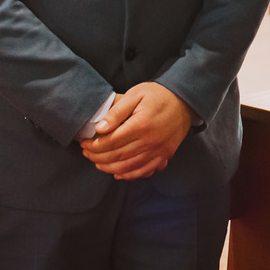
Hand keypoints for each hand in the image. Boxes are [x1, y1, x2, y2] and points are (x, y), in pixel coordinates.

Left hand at [79, 82, 194, 179]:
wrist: (185, 100)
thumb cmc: (158, 95)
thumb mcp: (136, 94)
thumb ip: (117, 111)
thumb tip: (100, 128)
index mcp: (141, 124)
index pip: (111, 141)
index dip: (94, 145)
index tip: (84, 143)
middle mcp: (150, 141)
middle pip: (118, 156)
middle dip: (98, 157)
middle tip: (86, 154)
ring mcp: (159, 150)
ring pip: (128, 167)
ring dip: (109, 168)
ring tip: (97, 163)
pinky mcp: (165, 155)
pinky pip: (144, 170)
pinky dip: (129, 175)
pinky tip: (117, 173)